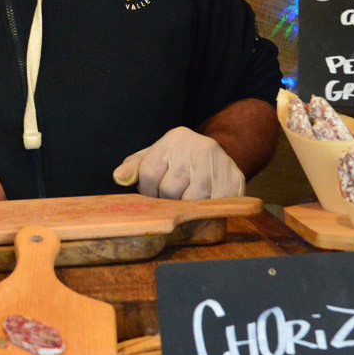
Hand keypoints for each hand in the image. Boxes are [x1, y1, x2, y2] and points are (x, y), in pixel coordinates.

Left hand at [113, 126, 245, 199]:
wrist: (222, 155)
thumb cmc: (181, 159)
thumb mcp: (156, 155)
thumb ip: (135, 166)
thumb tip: (119, 178)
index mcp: (174, 139)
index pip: (148, 173)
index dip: (147, 191)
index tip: (153, 195)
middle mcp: (198, 148)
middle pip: (169, 190)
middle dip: (166, 201)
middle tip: (171, 200)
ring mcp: (218, 165)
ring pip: (190, 202)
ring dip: (184, 209)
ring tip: (185, 203)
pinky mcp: (234, 182)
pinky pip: (211, 209)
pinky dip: (204, 214)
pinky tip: (202, 208)